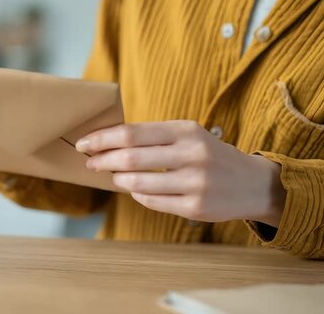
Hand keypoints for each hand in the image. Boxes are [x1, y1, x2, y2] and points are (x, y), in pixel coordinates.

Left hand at [75, 120, 285, 226]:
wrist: (254, 183)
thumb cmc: (210, 155)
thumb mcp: (188, 135)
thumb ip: (153, 137)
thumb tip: (107, 142)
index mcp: (186, 130)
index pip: (132, 133)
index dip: (102, 139)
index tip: (83, 144)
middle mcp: (192, 154)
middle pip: (130, 158)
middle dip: (102, 160)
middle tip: (90, 163)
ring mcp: (195, 182)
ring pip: (138, 183)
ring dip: (119, 180)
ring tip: (114, 176)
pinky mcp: (195, 207)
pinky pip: (152, 201)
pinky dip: (137, 194)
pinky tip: (135, 189)